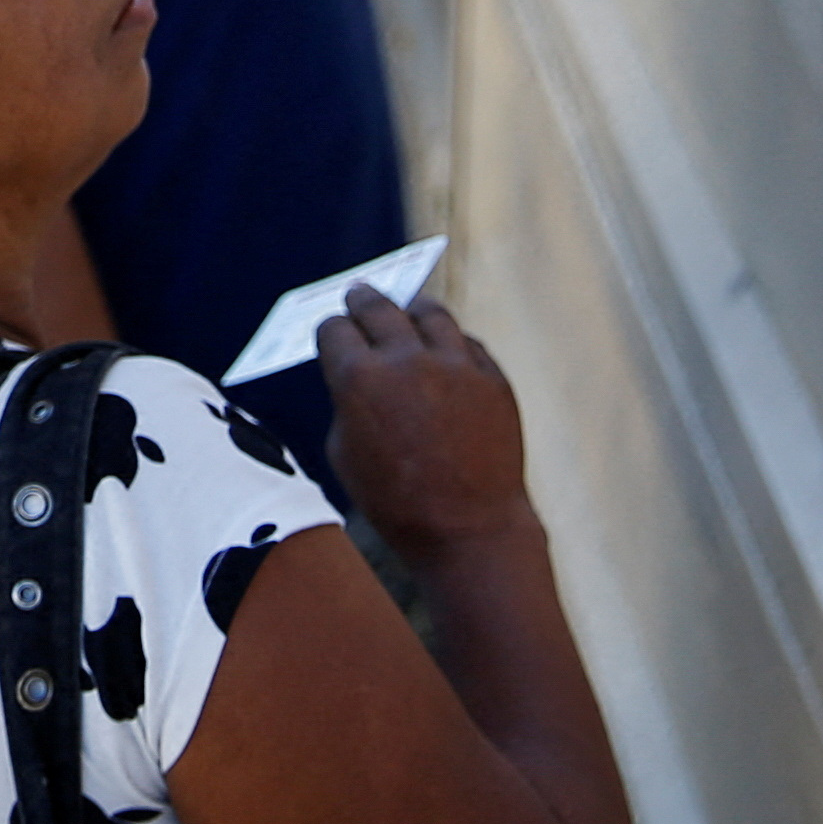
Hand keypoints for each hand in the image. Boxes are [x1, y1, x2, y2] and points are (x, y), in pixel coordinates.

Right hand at [317, 285, 536, 563]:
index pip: (335, 330)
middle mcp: (407, 360)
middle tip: (359, 294)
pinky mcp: (492, 377)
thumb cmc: (396, 503)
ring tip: (407, 308)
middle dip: (363, 300)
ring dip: (411, 309)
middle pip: (379, 309)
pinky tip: (445, 348)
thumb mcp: (345, 456)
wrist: (468, 529)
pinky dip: (451, 342)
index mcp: (359, 379)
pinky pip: (467, 344)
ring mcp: (455, 364)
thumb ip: (347, 404)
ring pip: (430, 314)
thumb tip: (358, 376)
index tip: (332, 332)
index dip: (330, 332)